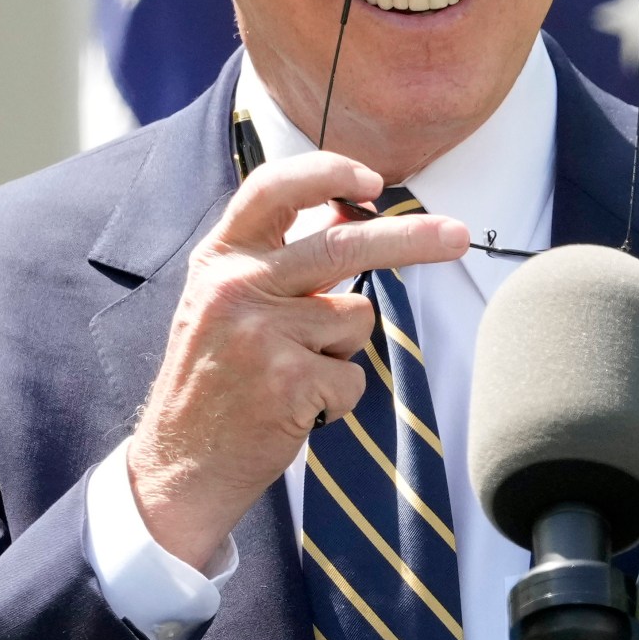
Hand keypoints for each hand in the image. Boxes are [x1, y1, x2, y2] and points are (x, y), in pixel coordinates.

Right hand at [125, 152, 468, 570]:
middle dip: (413, 238)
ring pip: (356, 318)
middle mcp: (236, 287)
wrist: (179, 466)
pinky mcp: (289, 381)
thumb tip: (348, 216)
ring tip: (296, 376)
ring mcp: (262, 334)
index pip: (274, 188)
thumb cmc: (213, 382)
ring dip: (344, 350)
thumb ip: (278, 260)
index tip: (372, 181)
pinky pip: (354, 376)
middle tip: (459, 236)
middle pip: (342, 244)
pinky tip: (298, 410)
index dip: (328, 173)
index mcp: (220, 259)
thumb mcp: (225, 304)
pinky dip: (340, 398)